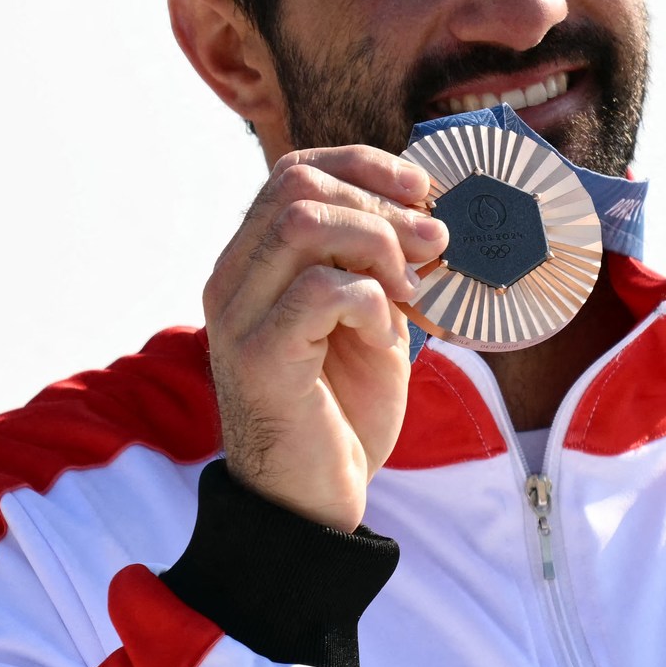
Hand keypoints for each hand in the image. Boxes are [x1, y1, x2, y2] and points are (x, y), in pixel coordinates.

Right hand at [202, 146, 447, 530]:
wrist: (314, 501)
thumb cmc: (343, 409)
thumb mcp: (370, 318)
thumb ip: (380, 265)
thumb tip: (429, 211)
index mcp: (254, 262)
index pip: (294, 172)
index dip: (364, 165)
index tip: (421, 189)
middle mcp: (233, 280)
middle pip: (298, 186)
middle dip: (380, 203)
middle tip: (432, 244)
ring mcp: (239, 317)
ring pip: (303, 225)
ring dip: (375, 245)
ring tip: (407, 290)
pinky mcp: (259, 359)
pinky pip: (320, 291)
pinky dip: (370, 302)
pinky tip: (384, 336)